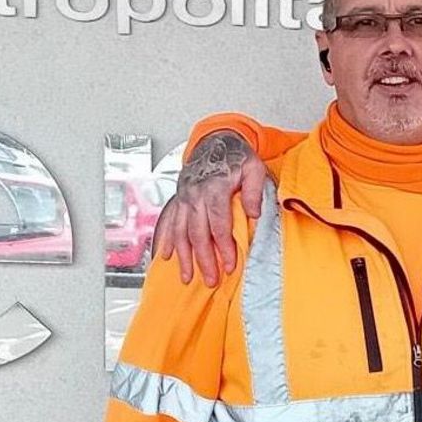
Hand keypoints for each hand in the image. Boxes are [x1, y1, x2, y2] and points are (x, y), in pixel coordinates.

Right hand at [152, 131, 267, 285]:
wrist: (215, 141)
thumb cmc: (236, 156)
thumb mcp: (254, 168)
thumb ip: (254, 190)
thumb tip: (254, 213)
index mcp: (214, 188)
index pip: (219, 225)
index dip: (225, 248)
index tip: (231, 265)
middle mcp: (195, 195)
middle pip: (198, 234)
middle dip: (204, 260)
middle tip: (212, 280)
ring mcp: (184, 197)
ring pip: (181, 232)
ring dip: (184, 257)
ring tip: (188, 277)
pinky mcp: (179, 198)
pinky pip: (169, 222)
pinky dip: (167, 240)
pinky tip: (166, 256)